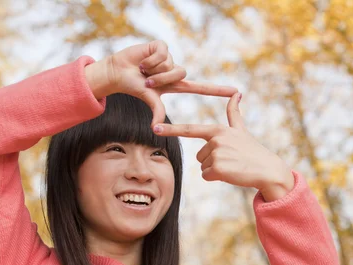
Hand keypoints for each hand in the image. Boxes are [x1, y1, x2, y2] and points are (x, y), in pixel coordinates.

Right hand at [85, 40, 237, 125]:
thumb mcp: (149, 98)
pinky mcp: (161, 47)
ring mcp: (168, 58)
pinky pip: (163, 53)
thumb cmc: (133, 86)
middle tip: (148, 81)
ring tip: (144, 70)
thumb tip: (155, 128)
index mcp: (175, 84)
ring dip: (154, 70)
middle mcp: (174, 71)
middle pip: (181, 75)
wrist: (117, 72)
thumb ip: (157, 110)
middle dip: (162, 79)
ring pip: (171, 64)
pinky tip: (143, 60)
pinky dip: (150, 59)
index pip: (200, 88)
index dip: (216, 90)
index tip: (235, 92)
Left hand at [153, 93, 294, 201]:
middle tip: (230, 160)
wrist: (267, 169)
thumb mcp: (241, 130)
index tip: (155, 128)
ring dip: (215, 170)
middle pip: (200, 155)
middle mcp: (216, 139)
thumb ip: (234, 113)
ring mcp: (216, 153)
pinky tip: (231, 173)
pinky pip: (206, 176)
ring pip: (203, 167)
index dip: (172, 129)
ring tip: (232, 166)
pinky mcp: (218, 168)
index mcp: (218, 130)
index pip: (190, 129)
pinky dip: (217, 178)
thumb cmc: (253, 151)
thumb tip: (237, 92)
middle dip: (212, 161)